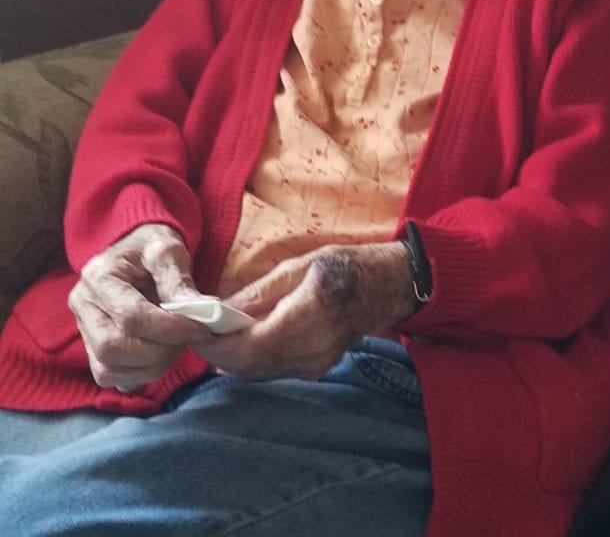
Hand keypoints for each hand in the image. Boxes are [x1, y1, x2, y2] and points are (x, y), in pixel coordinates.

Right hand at [68, 223, 210, 391]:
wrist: (136, 250)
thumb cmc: (152, 246)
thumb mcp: (169, 250)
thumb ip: (178, 280)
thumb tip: (200, 310)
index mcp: (99, 276)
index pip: (131, 316)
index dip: (169, 329)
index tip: (202, 329)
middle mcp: (83, 305)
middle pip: (112, 348)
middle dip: (158, 351)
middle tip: (187, 338)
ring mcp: (83, 329)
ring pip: (108, 369)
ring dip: (150, 366)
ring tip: (175, 346)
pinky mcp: (90, 348)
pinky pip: (109, 376)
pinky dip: (138, 374)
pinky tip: (159, 354)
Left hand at [192, 241, 415, 379]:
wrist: (386, 286)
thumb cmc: (344, 266)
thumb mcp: (300, 265)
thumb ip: (259, 293)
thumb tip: (220, 310)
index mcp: (308, 316)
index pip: (251, 346)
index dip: (218, 345)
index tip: (194, 332)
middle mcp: (312, 349)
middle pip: (251, 366)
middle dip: (218, 354)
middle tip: (195, 334)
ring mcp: (316, 365)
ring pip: (259, 373)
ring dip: (231, 360)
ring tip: (211, 337)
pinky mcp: (316, 370)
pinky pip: (273, 371)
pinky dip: (250, 361)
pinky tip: (239, 343)